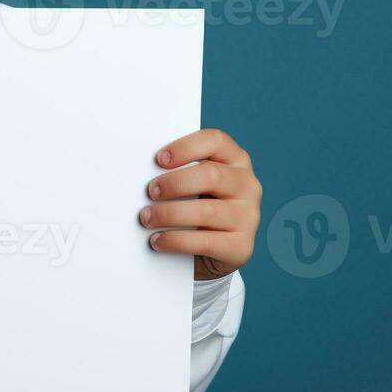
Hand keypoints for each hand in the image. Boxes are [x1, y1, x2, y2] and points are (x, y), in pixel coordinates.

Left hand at [139, 128, 260, 280]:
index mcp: (235, 160)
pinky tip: (158, 241)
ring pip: (206, 211)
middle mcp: (247, 185)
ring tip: (147, 218)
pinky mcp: (241, 246)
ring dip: (169, 214)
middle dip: (174, 183)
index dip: (185, 147)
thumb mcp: (195, 183)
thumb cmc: (197, 205)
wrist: (214, 250)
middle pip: (211, 175)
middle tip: (150, 192)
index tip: (158, 159)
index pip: (215, 141)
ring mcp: (248, 216)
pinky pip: (205, 242)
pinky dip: (176, 240)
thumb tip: (143, 171)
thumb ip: (180, 170)